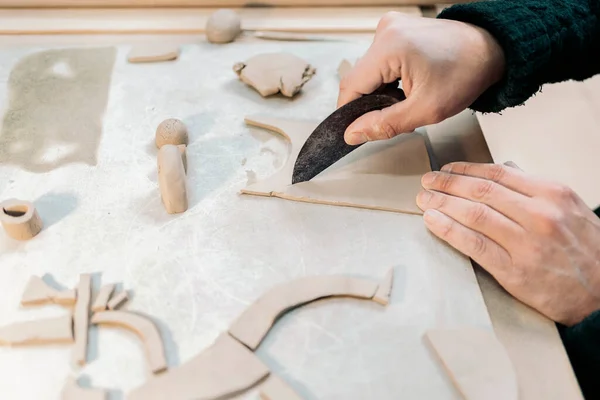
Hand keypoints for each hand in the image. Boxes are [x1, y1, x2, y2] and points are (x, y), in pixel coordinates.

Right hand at [338, 12, 504, 144]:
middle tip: (398, 116)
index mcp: (390, 46)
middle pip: (359, 79)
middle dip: (371, 103)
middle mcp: (386, 31)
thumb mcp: (426, 110)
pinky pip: (379, 62)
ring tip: (408, 98)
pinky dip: (388, 79)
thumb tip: (353, 133)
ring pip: (369, 72)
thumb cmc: (466, 73)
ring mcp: (390, 27)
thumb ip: (385, 124)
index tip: (356, 131)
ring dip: (381, 92)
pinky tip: (408, 85)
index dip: (349, 113)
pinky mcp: (396, 30)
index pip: (350, 86)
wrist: (490, 50)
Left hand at [416, 161, 599, 325]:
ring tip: (424, 199)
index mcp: (552, 194)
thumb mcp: (569, 208)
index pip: (498, 174)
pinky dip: (448, 230)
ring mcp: (526, 244)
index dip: (465, 170)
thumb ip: (534, 189)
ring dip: (442, 204)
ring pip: (473, 214)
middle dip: (447, 184)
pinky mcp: (514, 271)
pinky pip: (474, 245)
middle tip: (428, 181)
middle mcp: (539, 215)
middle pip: (481, 191)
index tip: (447, 169)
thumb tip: (503, 170)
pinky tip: (432, 221)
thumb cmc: (587, 250)